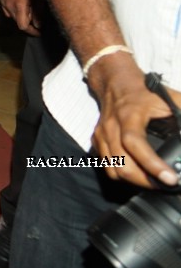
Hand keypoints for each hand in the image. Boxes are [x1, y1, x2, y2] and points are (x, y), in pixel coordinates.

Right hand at [0, 0, 40, 34]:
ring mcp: (3, 0)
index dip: (32, 31)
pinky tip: (22, 4)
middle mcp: (9, 5)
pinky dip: (15, 10)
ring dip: (21, 16)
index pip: (23, 26)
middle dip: (28, 23)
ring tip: (31, 10)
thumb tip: (38, 24)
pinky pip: (7, 9)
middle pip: (17, 22)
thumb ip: (38, 12)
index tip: (38, 32)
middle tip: (38, 20)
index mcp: (19, 5)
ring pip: (12, 16)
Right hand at [90, 57, 180, 188]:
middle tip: (165, 185)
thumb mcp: (170, 98)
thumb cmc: (144, 91)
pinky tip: (138, 173)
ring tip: (153, 183)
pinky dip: (122, 174)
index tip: (171, 179)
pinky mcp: (97, 140)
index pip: (135, 143)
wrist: (115, 81)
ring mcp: (101, 135)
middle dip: (145, 181)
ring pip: (113, 169)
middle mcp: (111, 126)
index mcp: (129, 115)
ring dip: (134, 181)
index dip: (152, 164)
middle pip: (122, 163)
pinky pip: (107, 165)